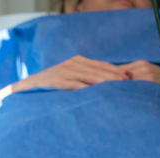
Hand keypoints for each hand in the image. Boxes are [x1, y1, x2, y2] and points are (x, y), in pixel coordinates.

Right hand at [14, 55, 130, 91]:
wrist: (30, 85)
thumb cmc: (54, 83)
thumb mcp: (71, 76)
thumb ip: (86, 78)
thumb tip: (107, 85)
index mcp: (78, 61)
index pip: (102, 65)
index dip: (116, 70)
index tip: (129, 76)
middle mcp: (73, 64)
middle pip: (99, 70)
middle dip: (115, 76)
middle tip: (129, 81)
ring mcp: (66, 72)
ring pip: (91, 77)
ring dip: (106, 82)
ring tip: (119, 86)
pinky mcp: (59, 81)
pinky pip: (77, 86)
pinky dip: (89, 89)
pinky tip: (99, 94)